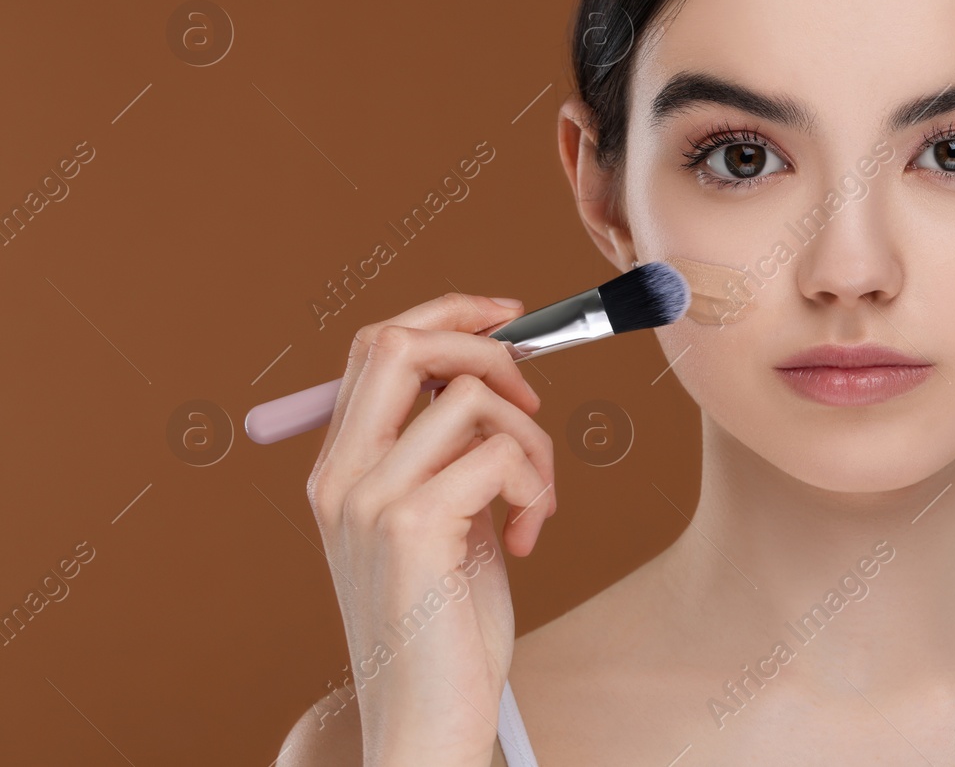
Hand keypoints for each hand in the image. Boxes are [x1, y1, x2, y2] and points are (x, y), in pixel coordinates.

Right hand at [304, 292, 555, 766]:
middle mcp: (340, 476)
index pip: (376, 346)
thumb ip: (450, 453)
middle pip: (400, 340)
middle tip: (531, 400)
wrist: (425, 718)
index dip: (449, 313)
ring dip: (532, 443)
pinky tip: (529, 539)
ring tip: (535, 505)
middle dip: (485, 347)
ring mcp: (368, 499)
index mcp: (339, 470)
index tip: (509, 315)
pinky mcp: (410, 526)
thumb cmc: (445, 626)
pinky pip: (500, 453)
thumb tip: (497, 380)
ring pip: (471, 397)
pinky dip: (538, 487)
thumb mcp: (445, 520)